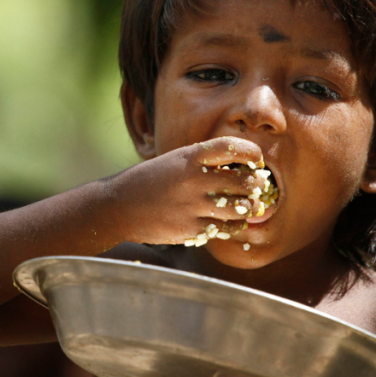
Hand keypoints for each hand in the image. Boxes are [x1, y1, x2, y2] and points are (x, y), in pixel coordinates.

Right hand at [104, 136, 271, 245]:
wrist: (118, 207)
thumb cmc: (149, 181)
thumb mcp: (173, 161)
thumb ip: (203, 163)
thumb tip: (240, 169)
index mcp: (189, 157)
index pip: (232, 147)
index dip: (251, 152)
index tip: (255, 159)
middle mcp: (194, 180)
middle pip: (244, 182)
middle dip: (257, 184)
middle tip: (258, 186)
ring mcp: (193, 206)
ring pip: (241, 208)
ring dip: (250, 207)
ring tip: (250, 205)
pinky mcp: (191, 229)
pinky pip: (226, 228)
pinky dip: (234, 225)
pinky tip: (231, 221)